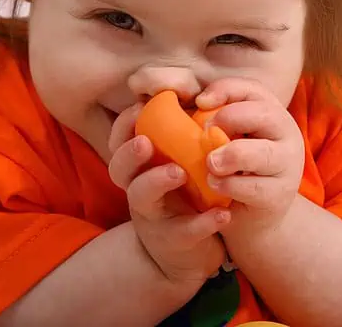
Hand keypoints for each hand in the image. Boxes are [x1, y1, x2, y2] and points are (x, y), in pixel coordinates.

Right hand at [108, 101, 230, 286]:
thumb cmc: (185, 194)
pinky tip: (222, 215)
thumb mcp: (178, 161)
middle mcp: (139, 189)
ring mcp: (154, 216)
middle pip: (119, 169)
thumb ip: (181, 132)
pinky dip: (203, 223)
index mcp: (140, 166)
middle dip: (129, 153)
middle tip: (146, 141)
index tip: (140, 106)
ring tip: (179, 172)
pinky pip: (184, 232)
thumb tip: (194, 89)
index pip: (119, 141)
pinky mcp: (175, 241)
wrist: (190, 252)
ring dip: (157, 181)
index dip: (124, 125)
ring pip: (142, 198)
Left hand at [195, 78, 304, 233]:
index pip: (253, 89)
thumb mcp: (226, 138)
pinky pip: (253, 187)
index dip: (225, 90)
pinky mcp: (280, 195)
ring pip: (262, 153)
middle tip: (204, 133)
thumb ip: (214, 118)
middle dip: (230, 119)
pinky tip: (215, 185)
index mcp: (272, 113)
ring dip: (230, 155)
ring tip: (210, 163)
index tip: (199, 103)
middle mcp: (287, 134)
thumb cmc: (233, 168)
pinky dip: (229, 185)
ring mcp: (288, 166)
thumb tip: (196, 102)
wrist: (252, 215)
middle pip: (264, 114)